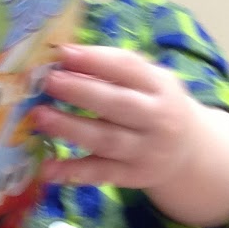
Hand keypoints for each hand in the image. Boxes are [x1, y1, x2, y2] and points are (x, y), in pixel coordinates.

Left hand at [33, 44, 197, 190]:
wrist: (188, 152)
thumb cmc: (154, 105)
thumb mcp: (148, 82)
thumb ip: (113, 70)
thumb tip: (63, 58)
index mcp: (159, 86)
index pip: (127, 67)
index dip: (94, 59)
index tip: (61, 51)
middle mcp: (157, 118)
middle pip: (117, 104)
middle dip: (80, 91)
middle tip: (48, 82)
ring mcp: (146, 150)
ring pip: (106, 139)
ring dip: (70, 128)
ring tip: (40, 116)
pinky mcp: (133, 176)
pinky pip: (100, 173)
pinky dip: (73, 172)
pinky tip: (48, 169)